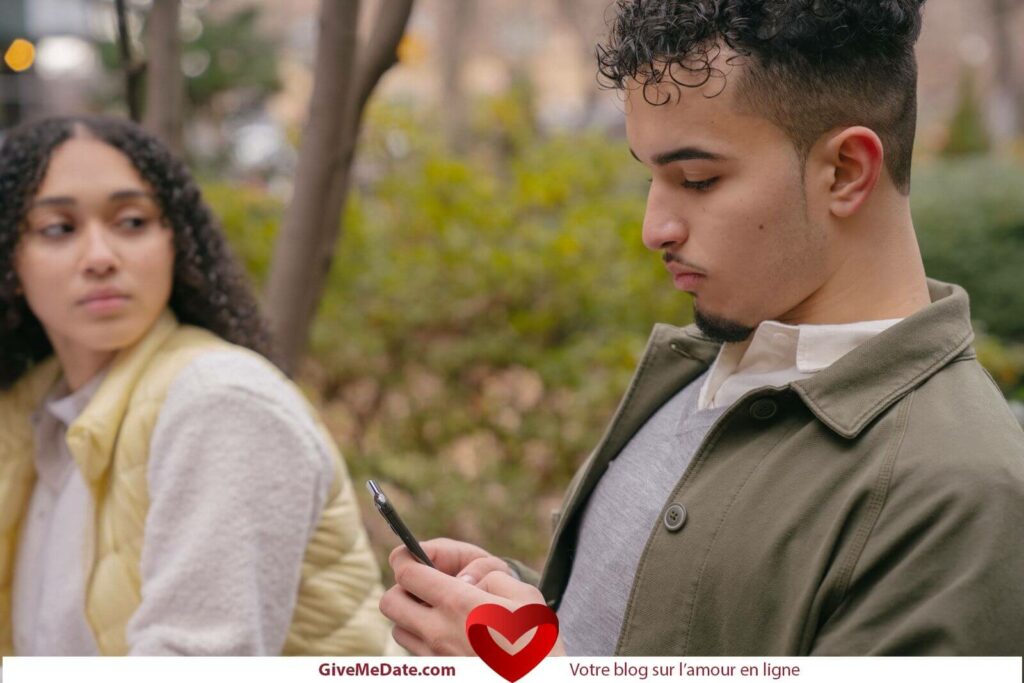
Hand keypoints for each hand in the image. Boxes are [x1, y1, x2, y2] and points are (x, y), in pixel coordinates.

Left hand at [380, 541, 565, 656]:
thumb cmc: (538, 643)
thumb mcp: (524, 596)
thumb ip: (491, 577)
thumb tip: (467, 580)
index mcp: (458, 603)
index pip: (406, 572)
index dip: (406, 558)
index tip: (413, 555)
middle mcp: (438, 631)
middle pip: (389, 602)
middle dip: (402, 588)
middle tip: (425, 586)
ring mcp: (436, 658)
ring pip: (399, 630)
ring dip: (410, 617)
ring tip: (438, 612)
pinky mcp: (440, 674)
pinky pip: (416, 653)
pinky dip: (423, 640)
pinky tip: (450, 637)